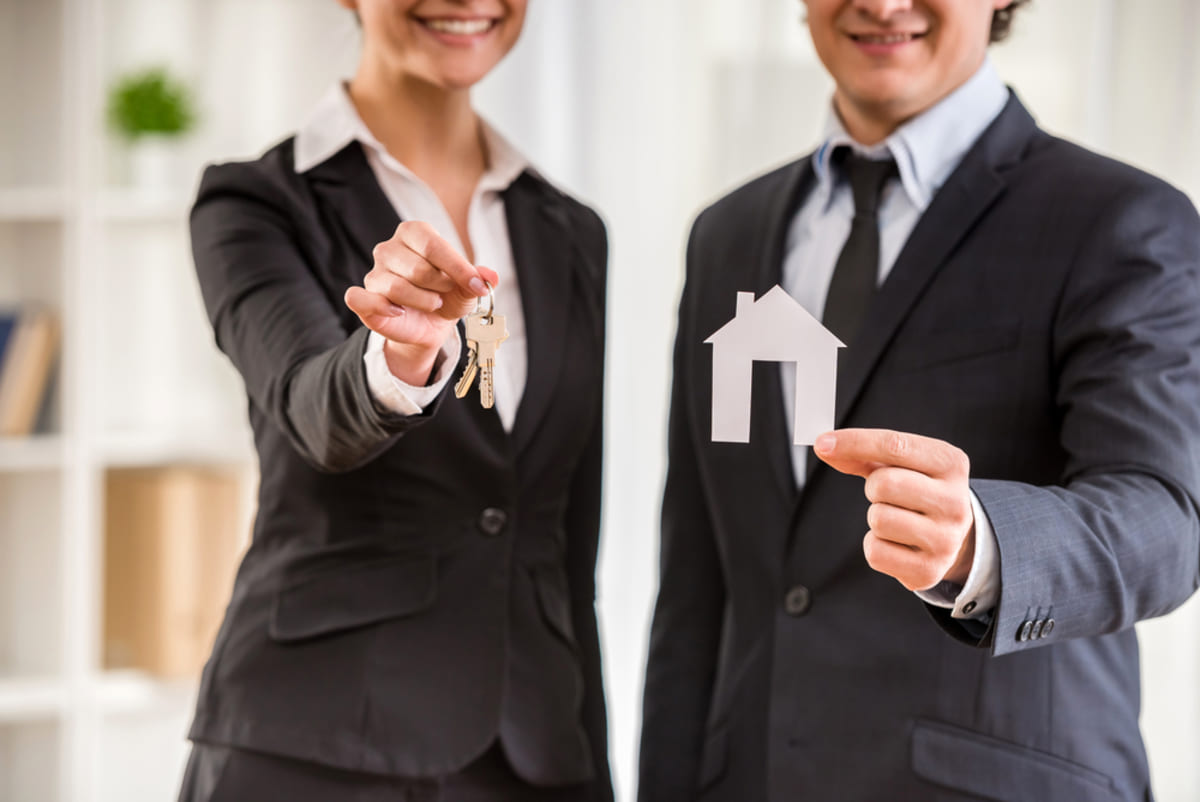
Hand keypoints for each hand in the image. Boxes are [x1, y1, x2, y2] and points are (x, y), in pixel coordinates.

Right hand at [344, 221, 497, 382]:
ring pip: (397, 287)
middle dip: (440, 287)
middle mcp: (388, 248)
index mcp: (414, 233)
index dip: (458, 268)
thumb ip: (478, 279)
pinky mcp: (362, 297)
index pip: (434, 245)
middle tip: (445, 295)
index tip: (477, 287)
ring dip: (423, 301)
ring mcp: (374, 272)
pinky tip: (399, 312)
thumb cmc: (447, 295)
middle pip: (418, 268)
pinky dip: (382, 307)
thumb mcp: (467, 287)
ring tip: (432, 303)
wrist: (430, 323)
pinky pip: (360, 298)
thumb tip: (490, 277)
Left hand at [813, 428, 975, 591]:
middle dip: (872, 487)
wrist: (958, 540)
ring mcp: (945, 539)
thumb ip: (864, 454)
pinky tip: (895, 543)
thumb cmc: (919, 492)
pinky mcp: (928, 571)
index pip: (895, 445)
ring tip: (896, 518)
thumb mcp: (902, 466)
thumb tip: (824, 446)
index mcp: (951, 464)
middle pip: (883, 484)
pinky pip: (875, 552)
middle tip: (884, 494)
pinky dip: (874, 545)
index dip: (854, 442)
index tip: (822, 443)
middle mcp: (955, 502)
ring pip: (878, 519)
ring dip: (875, 517)